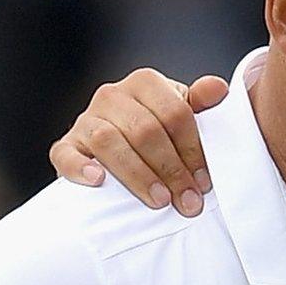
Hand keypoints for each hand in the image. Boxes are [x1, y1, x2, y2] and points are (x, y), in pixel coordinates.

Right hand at [50, 69, 228, 216]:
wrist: (112, 145)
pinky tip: (98, 181)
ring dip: (137, 175)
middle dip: (171, 170)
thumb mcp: (181, 114)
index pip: (175, 114)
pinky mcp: (66, 145)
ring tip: (159, 201)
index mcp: (145, 83)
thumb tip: (219, 88)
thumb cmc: (156, 130)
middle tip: (187, 201)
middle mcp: (112, 96)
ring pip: (109, 141)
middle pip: (145, 131)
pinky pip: (66, 154)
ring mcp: (85, 120)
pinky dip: (80, 167)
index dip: (193, 151)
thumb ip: (200, 103)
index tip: (204, 182)